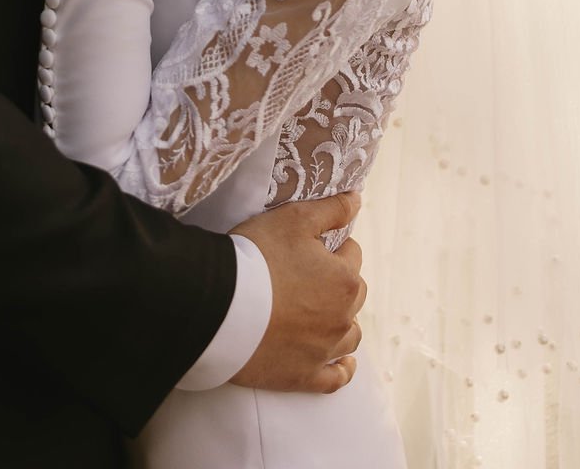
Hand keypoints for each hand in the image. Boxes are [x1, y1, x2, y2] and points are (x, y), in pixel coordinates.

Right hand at [228, 193, 365, 393]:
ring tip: (326, 313)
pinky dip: (342, 369)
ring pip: (349, 336)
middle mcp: (342, 318)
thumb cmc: (258, 256)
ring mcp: (324, 350)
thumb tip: (358, 200)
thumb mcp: (295, 219)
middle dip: (340, 282)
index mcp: (344, 279)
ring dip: (343, 322)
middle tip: (312, 274)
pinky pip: (335, 378)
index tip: (313, 245)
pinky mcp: (304, 376)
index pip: (352, 255)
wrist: (222, 307)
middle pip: (354, 295)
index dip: (333, 246)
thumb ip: (332, 209)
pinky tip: (344, 363)